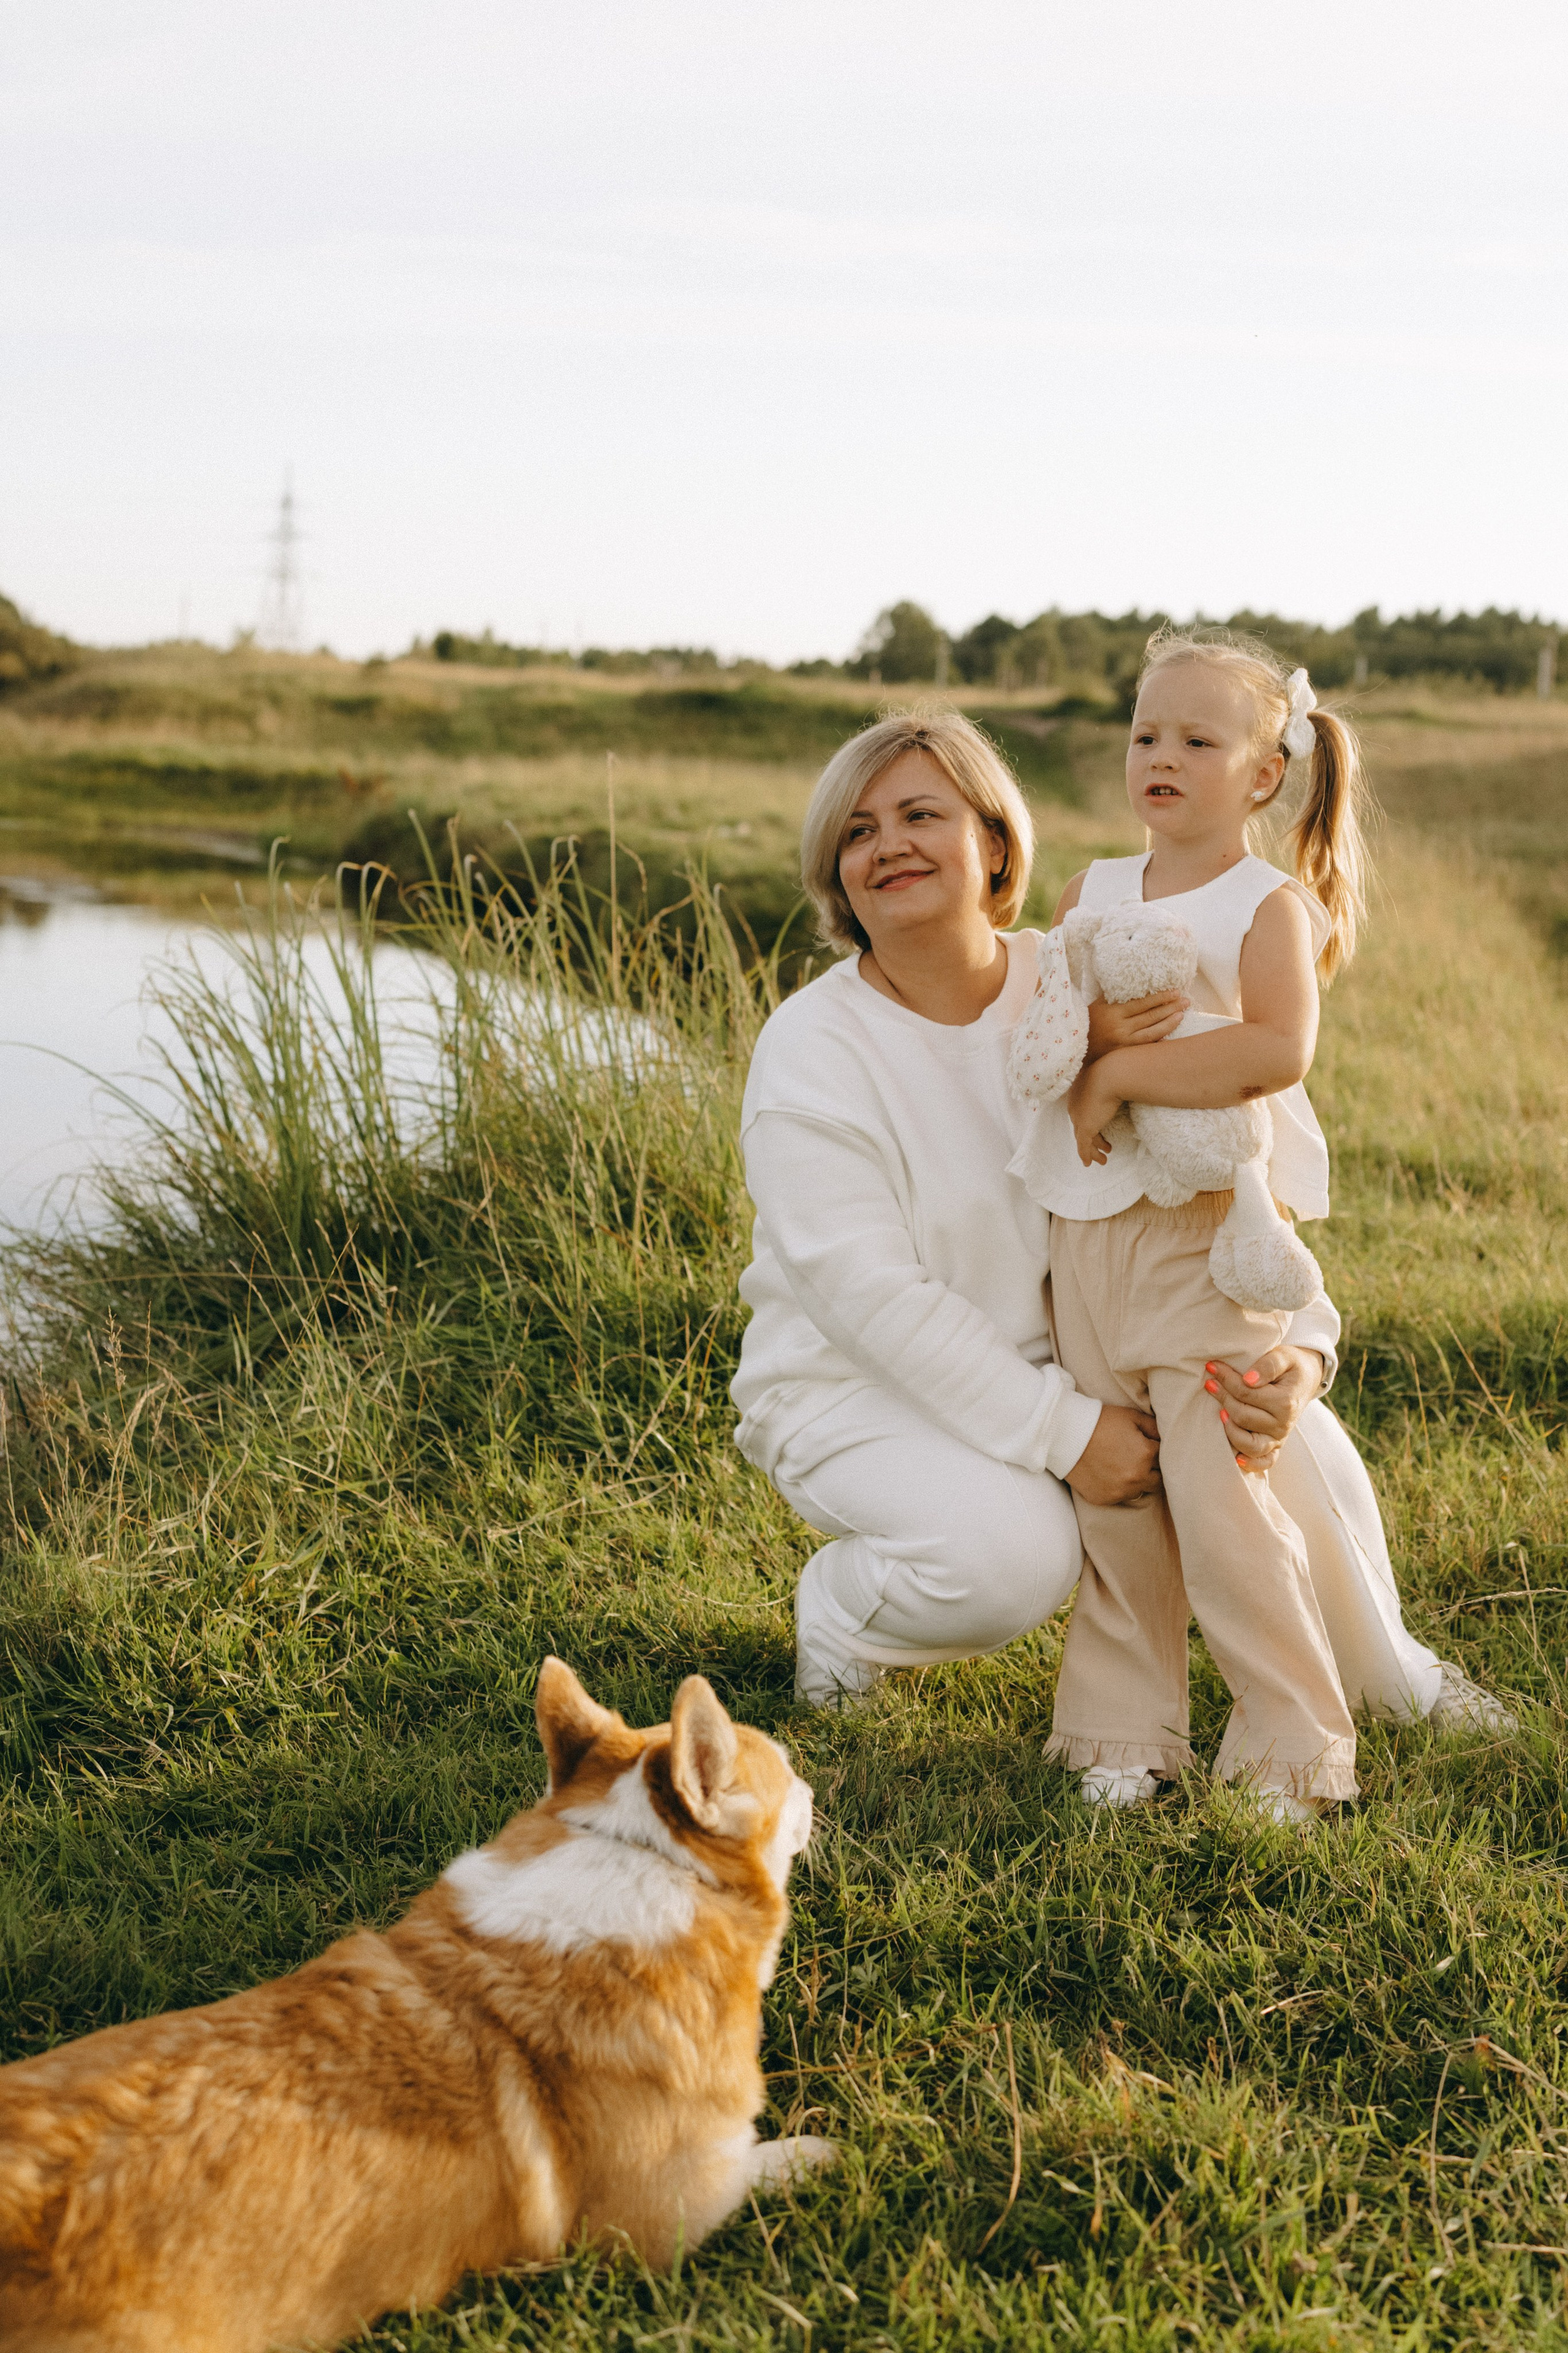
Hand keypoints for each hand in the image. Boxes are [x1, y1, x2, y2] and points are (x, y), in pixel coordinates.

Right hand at [1065, 1403, 1161, 1506]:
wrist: (1065, 1435)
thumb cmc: (1100, 1422)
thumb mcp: (1131, 1417)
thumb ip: (1154, 1428)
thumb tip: (1164, 1438)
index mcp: (1146, 1454)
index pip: (1164, 1456)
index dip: (1155, 1450)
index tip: (1147, 1445)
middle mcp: (1137, 1477)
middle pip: (1158, 1479)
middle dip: (1153, 1470)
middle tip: (1138, 1459)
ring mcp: (1120, 1491)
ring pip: (1140, 1491)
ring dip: (1137, 1481)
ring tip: (1123, 1467)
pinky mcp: (1105, 1499)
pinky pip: (1120, 1497)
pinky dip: (1118, 1488)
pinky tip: (1108, 1475)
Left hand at [1066, 1063, 1122, 1166]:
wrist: (1111, 1074)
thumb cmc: (1115, 1071)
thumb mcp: (1112, 1076)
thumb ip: (1116, 1082)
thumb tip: (1128, 1081)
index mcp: (1079, 1091)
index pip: (1082, 1110)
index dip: (1090, 1120)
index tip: (1099, 1127)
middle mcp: (1075, 1105)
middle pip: (1081, 1126)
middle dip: (1092, 1137)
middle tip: (1103, 1145)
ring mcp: (1079, 1117)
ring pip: (1082, 1138)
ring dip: (1093, 1150)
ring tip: (1103, 1158)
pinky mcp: (1085, 1127)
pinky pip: (1083, 1146)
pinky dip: (1086, 1155)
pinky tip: (1089, 1163)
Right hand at [1085, 991, 1186, 1060]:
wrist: (1074, 1049)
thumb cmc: (1086, 1023)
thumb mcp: (1097, 1005)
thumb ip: (1114, 996)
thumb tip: (1132, 983)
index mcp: (1113, 1012)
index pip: (1143, 1003)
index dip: (1160, 997)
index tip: (1174, 991)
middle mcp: (1120, 1028)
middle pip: (1151, 1016)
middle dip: (1170, 1007)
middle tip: (1185, 1000)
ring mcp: (1124, 1043)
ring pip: (1153, 1032)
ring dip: (1170, 1022)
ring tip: (1182, 1014)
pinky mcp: (1126, 1053)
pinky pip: (1147, 1045)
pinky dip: (1160, 1038)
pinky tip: (1171, 1032)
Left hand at [1204, 1346, 1323, 1474]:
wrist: (1306, 1378)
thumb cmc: (1291, 1366)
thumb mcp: (1284, 1356)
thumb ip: (1268, 1365)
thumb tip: (1248, 1380)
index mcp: (1285, 1402)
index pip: (1246, 1393)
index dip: (1226, 1379)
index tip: (1211, 1366)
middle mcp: (1283, 1424)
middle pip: (1242, 1416)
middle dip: (1223, 1397)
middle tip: (1210, 1383)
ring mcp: (1279, 1438)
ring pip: (1248, 1443)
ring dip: (1229, 1429)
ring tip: (1219, 1412)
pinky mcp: (1276, 1446)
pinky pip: (1265, 1462)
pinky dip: (1251, 1464)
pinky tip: (1236, 1458)